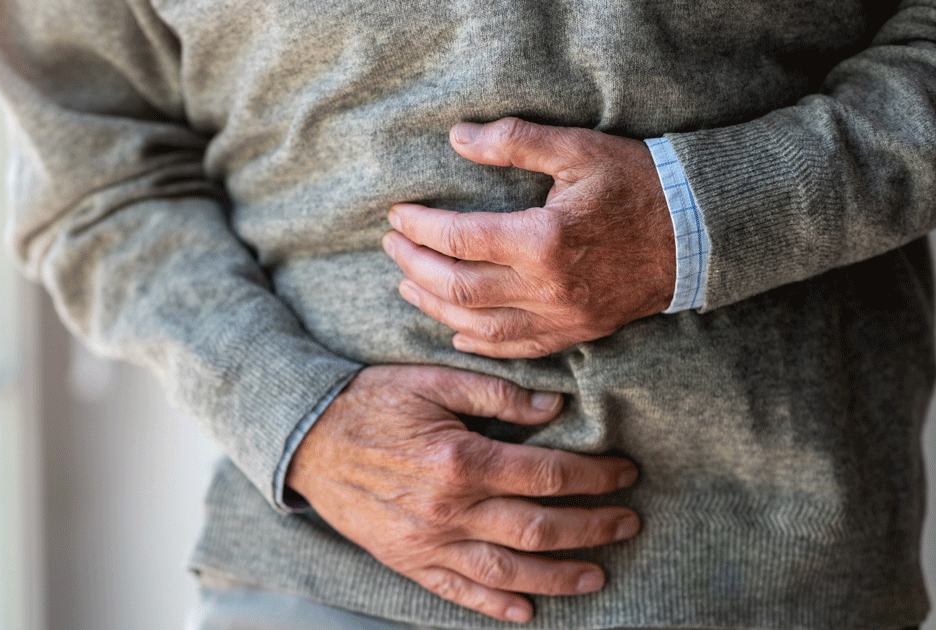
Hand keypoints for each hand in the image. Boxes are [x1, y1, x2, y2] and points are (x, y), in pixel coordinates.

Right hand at [286, 365, 639, 622]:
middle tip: (629, 523)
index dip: (595, 477)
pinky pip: (458, 592)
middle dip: (594, 527)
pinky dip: (496, 608)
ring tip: (598, 573)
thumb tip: (553, 406)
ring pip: (509, 572)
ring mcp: (427, 543)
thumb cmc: (370, 403)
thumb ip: (495, 394)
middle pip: (540, 529)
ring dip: (560, 577)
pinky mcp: (407, 561)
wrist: (305, 438)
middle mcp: (449, 510)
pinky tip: (528, 612)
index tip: (624, 474)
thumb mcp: (430, 381)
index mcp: (460, 460)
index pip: (547, 475)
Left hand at [383, 117, 676, 358]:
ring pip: (479, 326)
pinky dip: (479, 344)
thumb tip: (457, 138)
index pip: (460, 239)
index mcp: (543, 240)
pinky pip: (517, 350)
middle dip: (416, 266)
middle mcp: (547, 288)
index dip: (420, 228)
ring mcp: (562, 317)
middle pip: (458, 288)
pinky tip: (455, 332)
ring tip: (408, 284)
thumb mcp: (578, 150)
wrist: (701, 233)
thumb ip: (514, 142)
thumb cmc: (639, 184)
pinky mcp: (577, 332)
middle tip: (392, 246)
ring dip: (435, 307)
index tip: (398, 215)